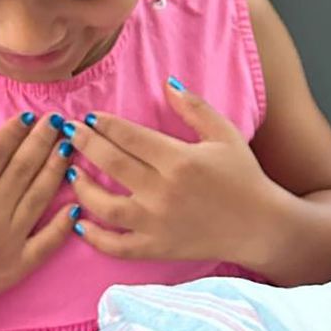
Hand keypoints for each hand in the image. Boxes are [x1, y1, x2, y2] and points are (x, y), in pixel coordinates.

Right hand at [0, 113, 74, 330]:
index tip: (30, 116)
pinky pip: (47, 243)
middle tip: (57, 120)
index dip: (15, 130)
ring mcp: (8, 241)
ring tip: (68, 148)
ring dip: (57, 170)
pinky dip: (63, 225)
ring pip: (40, 197)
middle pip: (24, 168)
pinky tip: (75, 206)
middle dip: (42, 141)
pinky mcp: (17, 267)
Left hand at [66, 80, 283, 264]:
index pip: (128, 136)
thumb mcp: (224, 134)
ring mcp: (157, 223)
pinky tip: (79, 221)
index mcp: (180, 160)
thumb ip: (194, 107)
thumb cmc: (244, 177)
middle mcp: (164, 192)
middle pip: (111, 163)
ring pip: (104, 206)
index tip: (88, 117)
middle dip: (84, 144)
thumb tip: (167, 82)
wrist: (261, 227)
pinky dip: (94, 237)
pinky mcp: (157, 248)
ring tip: (71, 172)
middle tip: (69, 133)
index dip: (103, 124)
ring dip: (81, 187)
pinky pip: (116, 246)